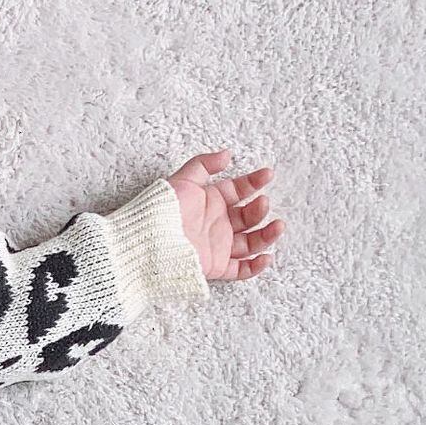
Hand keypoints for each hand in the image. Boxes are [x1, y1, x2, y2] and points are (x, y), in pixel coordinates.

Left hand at [166, 150, 284, 281]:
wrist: (147, 241)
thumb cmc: (161, 210)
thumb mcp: (182, 181)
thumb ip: (204, 165)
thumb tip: (227, 154)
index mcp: (210, 202)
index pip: (238, 190)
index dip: (254, 182)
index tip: (267, 174)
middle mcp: (216, 223)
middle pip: (247, 217)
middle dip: (259, 209)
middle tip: (262, 203)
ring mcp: (217, 245)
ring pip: (250, 243)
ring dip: (267, 235)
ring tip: (278, 226)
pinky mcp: (214, 266)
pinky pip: (240, 270)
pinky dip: (255, 267)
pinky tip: (266, 257)